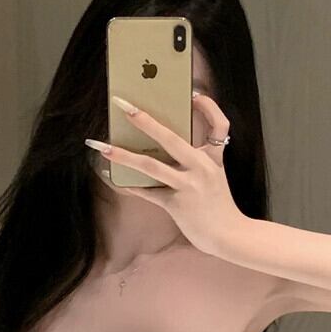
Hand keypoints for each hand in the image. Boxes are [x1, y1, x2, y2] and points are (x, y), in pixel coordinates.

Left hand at [88, 93, 245, 255]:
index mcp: (213, 158)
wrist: (229, 235)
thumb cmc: (218, 205)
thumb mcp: (215, 176)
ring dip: (123, 155)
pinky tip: (114, 178)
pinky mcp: (176, 204)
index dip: (209, 107)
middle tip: (123, 105)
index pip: (219, 125)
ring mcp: (188, 186)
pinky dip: (131, 185)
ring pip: (151, 166)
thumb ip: (196, 160)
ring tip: (102, 147)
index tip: (194, 95)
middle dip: (144, 120)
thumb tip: (161, 144)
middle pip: (171, 138)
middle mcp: (201, 168)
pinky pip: (148, 192)